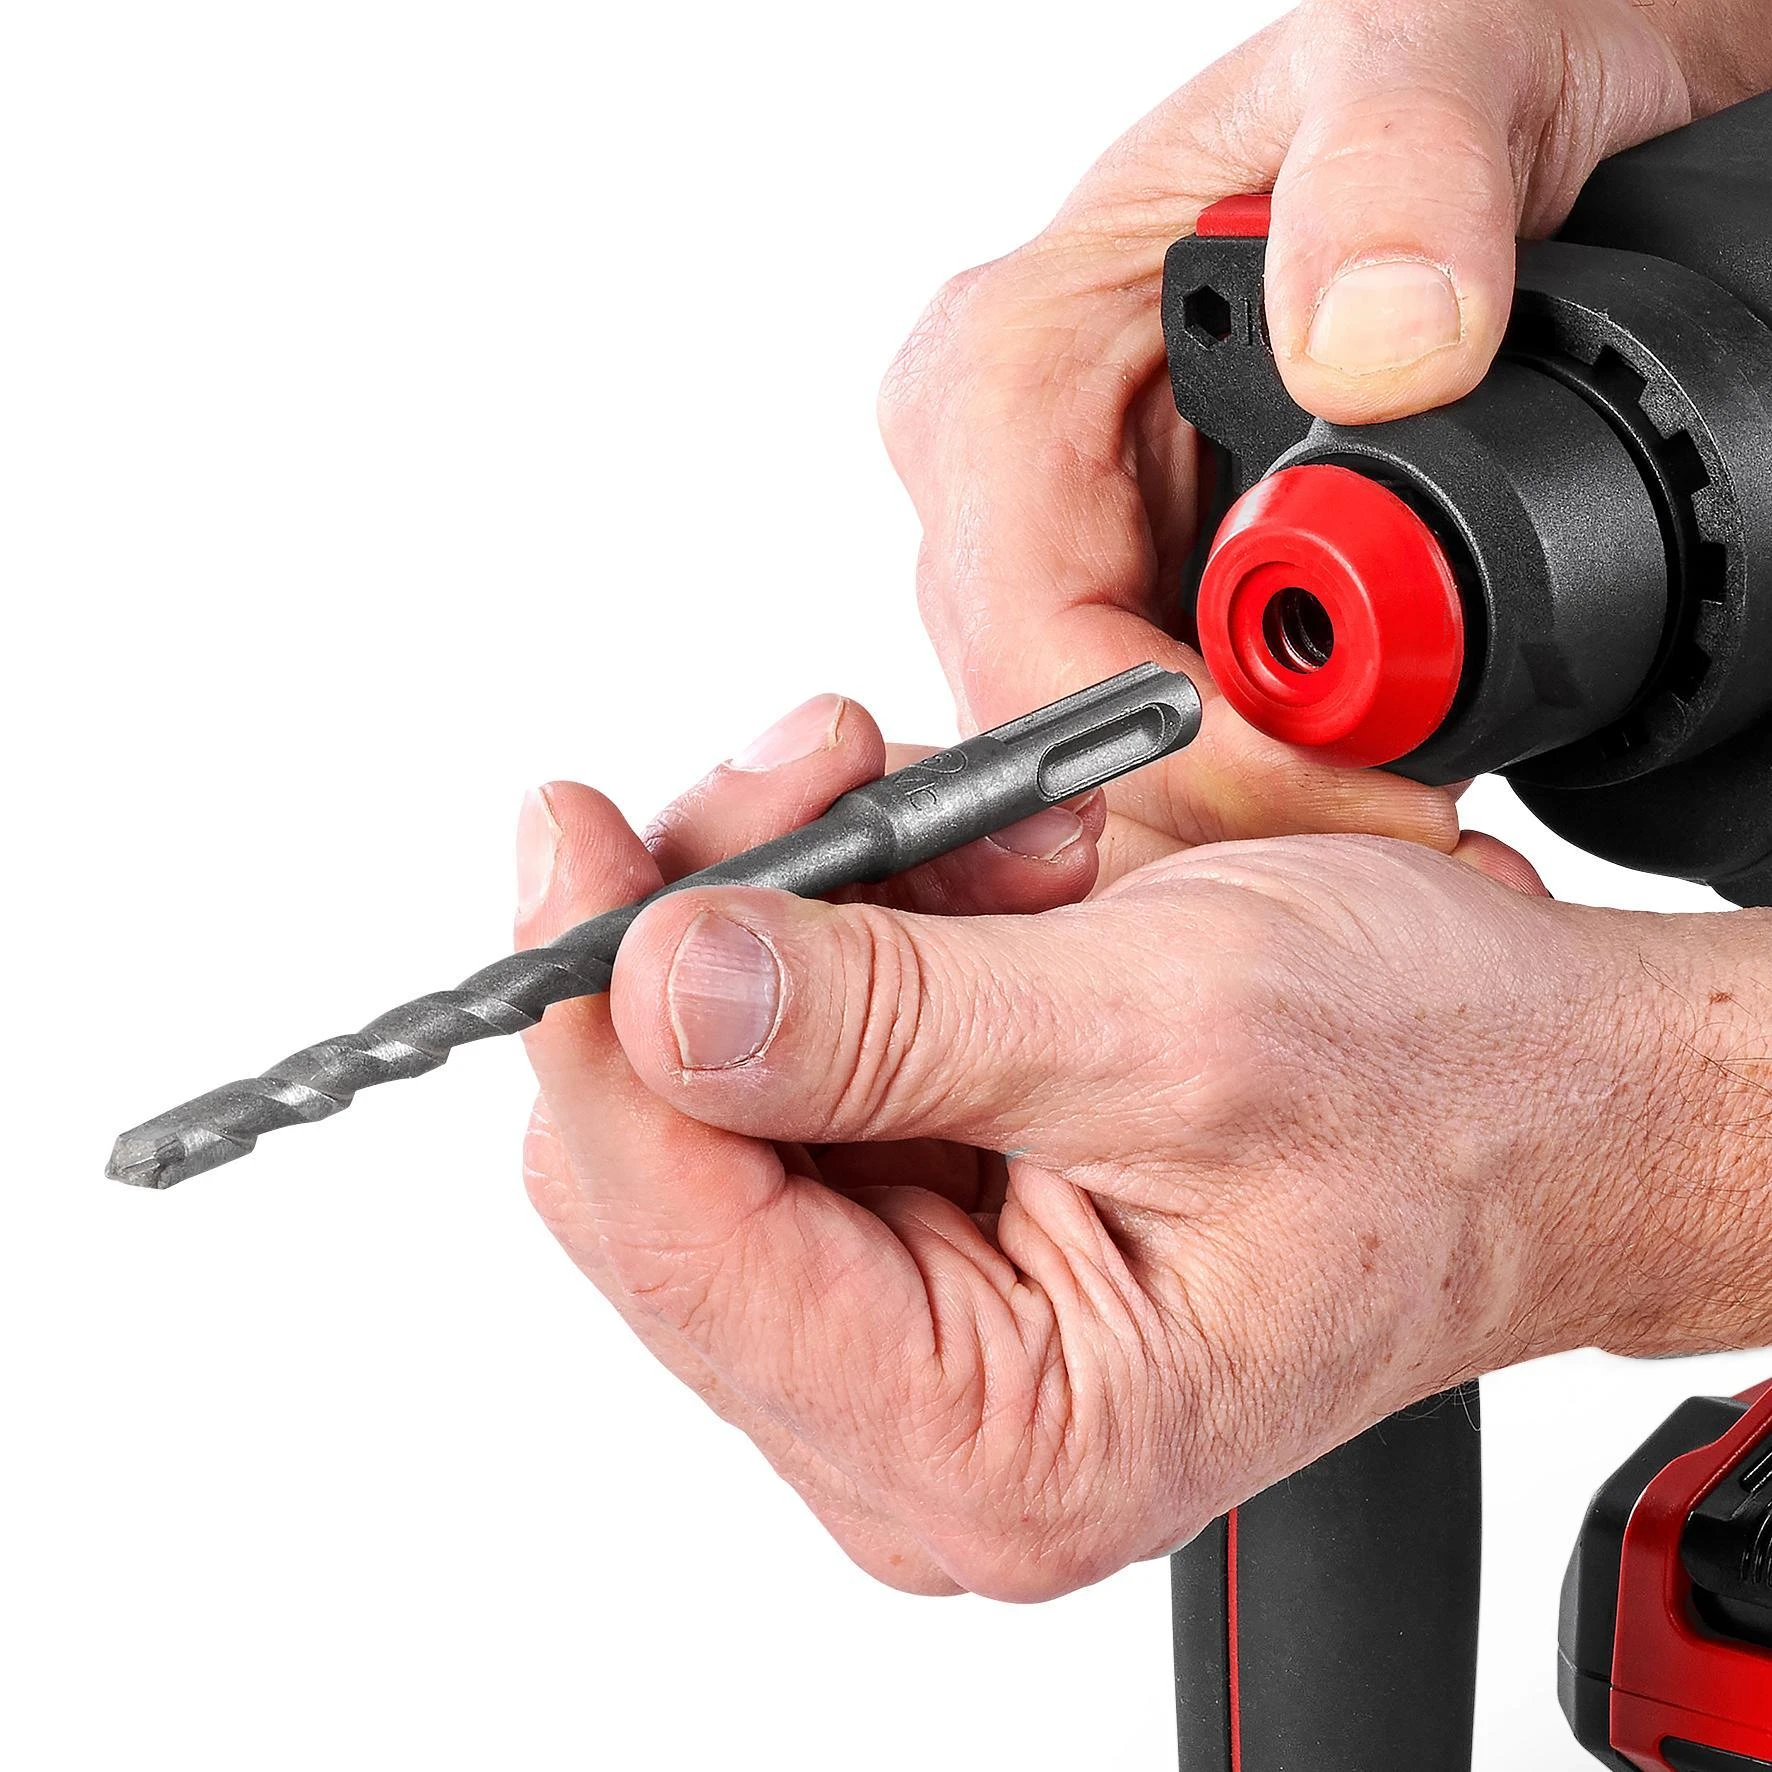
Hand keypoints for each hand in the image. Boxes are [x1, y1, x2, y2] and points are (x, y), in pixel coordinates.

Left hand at [516, 698, 1769, 1596]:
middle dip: (725, 937)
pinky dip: (866, 931)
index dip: (594, 1027)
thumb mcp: (1169, 1027)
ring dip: (818, 912)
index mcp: (989, 1434)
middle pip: (666, 1156)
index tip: (572, 845)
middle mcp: (922, 1409)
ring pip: (723, 1084)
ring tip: (984, 840)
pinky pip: (805, 1054)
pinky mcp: (924, 1219)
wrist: (1552, 1100)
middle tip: (819, 782)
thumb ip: (888, 1017)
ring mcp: (913, 1315)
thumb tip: (654, 985)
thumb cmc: (1439, 1099)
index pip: (677, 1235)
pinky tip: (981, 879)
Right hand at [882, 0, 1769, 874]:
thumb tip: (1377, 352)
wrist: (1496, 122)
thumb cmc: (1430, 78)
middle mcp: (1004, 484)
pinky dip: (1268, 792)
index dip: (1190, 759)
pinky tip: (1369, 768)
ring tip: (1419, 793)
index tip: (1370, 789)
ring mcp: (1063, 558)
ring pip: (1105, 774)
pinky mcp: (1131, 603)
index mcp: (1003, 367)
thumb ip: (1395, 176)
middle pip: (1057, 744)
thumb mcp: (1429, 53)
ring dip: (1256, 821)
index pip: (1036, 647)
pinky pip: (1164, 752)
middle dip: (1235, 813)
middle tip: (1426, 818)